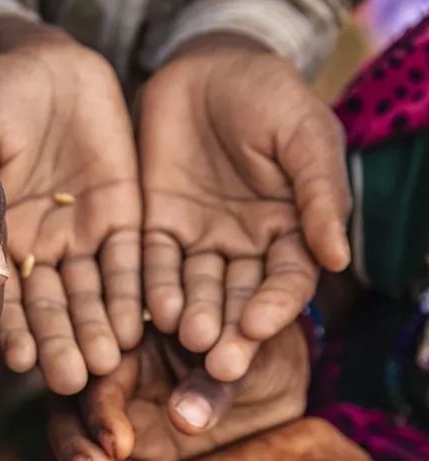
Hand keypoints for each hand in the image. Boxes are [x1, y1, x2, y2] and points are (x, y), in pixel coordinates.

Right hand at [0, 20, 141, 393]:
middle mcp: (30, 249)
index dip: (7, 329)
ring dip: (97, 328)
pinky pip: (131, 262)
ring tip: (109, 363)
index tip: (20, 363)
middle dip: (60, 343)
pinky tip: (144, 323)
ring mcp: (75, 237)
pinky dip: (136, 292)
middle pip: (46, 306)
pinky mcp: (120, 220)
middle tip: (73, 381)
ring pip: (89, 293)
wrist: (44, 59)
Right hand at [49, 323, 307, 460]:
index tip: (119, 447)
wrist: (279, 382)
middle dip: (76, 451)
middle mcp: (114, 391)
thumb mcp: (248, 361)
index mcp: (133, 351)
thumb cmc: (260, 354)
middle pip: (70, 419)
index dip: (102, 414)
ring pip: (81, 455)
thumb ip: (215, 386)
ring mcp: (120, 430)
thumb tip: (182, 420)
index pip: (101, 381)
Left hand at [139, 35, 349, 381]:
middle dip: (230, 331)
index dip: (275, 306)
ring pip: (194, 290)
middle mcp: (242, 249)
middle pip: (237, 300)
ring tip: (186, 338)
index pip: (286, 281)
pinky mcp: (153, 230)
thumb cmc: (270, 98)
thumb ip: (318, 196)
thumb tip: (338, 258)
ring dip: (190, 317)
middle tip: (219, 364)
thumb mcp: (304, 136)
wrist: (208, 68)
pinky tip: (151, 310)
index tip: (258, 327)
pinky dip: (152, 289)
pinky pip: (152, 265)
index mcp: (289, 233)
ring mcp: (197, 243)